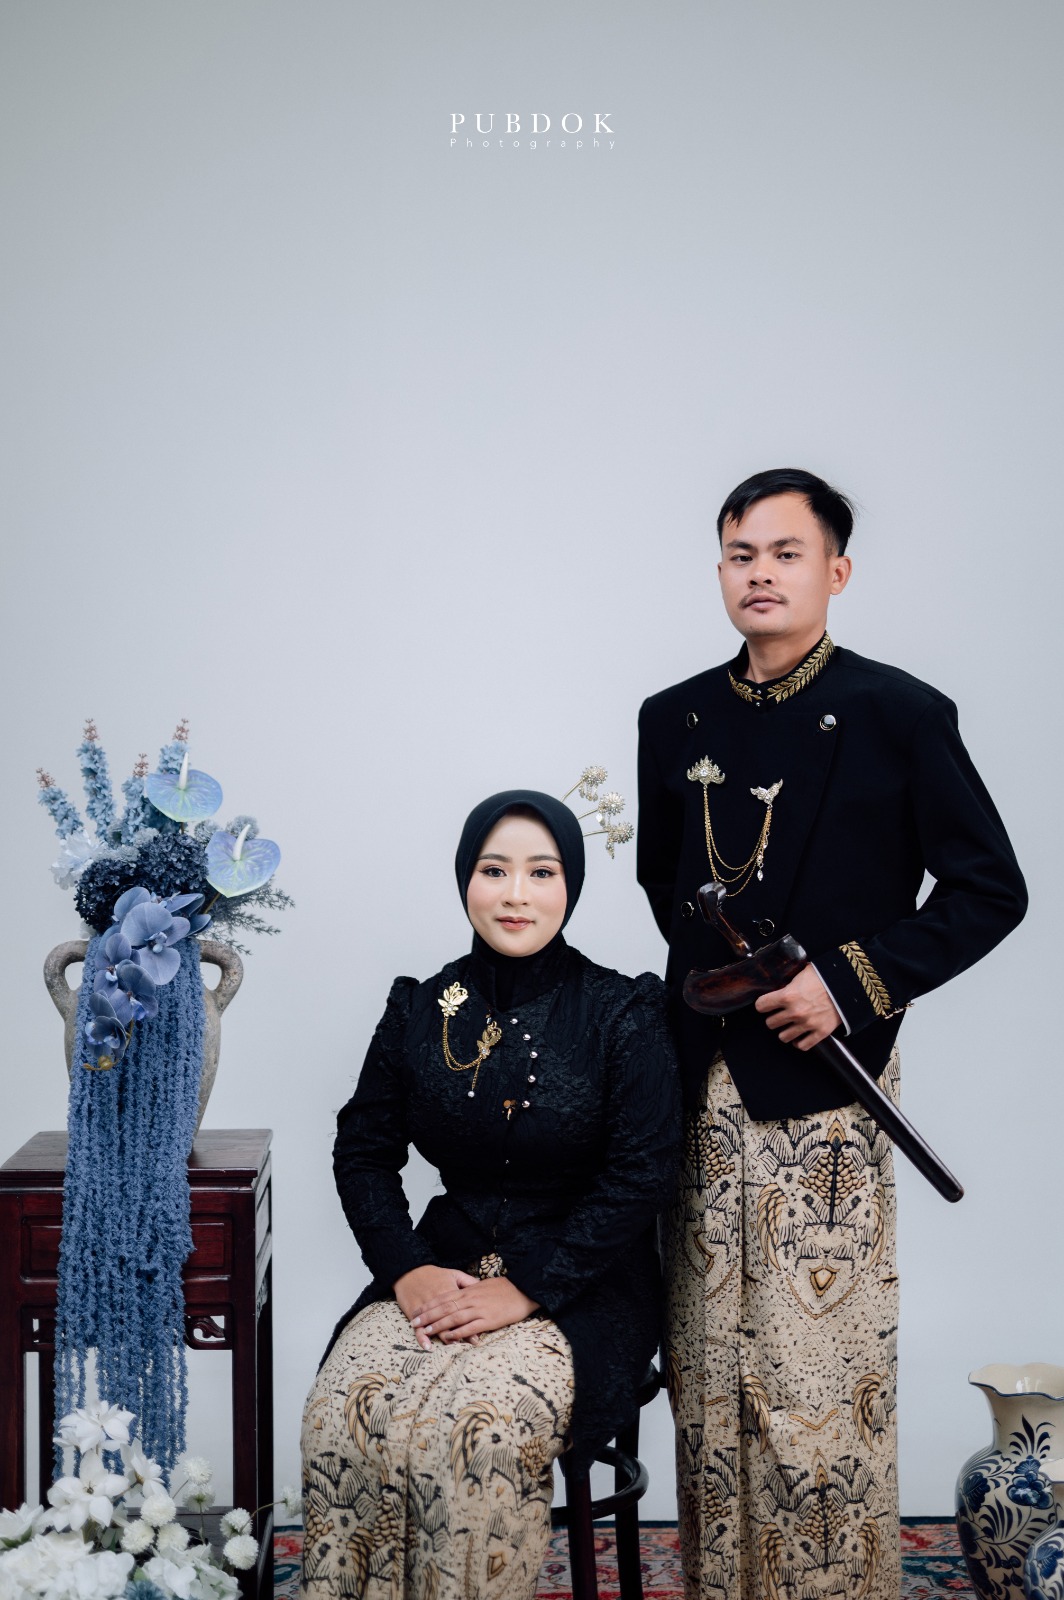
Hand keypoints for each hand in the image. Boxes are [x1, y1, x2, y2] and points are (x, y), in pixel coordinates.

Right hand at [394, 1266, 478, 1349]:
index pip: (461, 1310)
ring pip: (434, 1324)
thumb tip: (481, 1287)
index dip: (470, 1322)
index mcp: (449, 1292)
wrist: (410, 1270)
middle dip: (460, 1331)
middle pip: (449, 1319)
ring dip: (443, 1336)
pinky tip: (427, 1346)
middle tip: (471, 1342)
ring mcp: (424, 1308)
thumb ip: (468, 1282)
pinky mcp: (413, 1312)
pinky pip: (417, 1328)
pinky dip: (422, 1338)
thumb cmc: (434, 1274)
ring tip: (452, 1344)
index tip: (479, 1333)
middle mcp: (437, 1301)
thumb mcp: (453, 1274)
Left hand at [412, 1277, 539, 1341]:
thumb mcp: (483, 1286)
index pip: (444, 1297)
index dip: (429, 1304)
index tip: (417, 1310)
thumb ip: (470, 1290)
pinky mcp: (489, 1320)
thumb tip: (460, 1294)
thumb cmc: (504, 1288)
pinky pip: (470, 1327)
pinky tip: (449, 1337)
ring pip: (454, 1317)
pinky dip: (458, 1332)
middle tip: (414, 1322)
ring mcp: (479, 1309)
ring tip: (426, 1331)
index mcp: (469, 1291)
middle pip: (444, 1307)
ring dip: (439, 1324)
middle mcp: (471, 1299)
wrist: (524, 1289)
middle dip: (428, 1315)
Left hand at [754, 964, 841, 1050]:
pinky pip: (802, 1046)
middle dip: (774, 1018)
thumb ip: (790, 980)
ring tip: (789, 1026)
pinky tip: (799, 1036)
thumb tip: (782, 979)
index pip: (761, 1006)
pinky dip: (799, 1042)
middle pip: (770, 1023)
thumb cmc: (826, 976)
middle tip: (779, 1015)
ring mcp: (807, 1024)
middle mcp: (794, 1012)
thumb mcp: (803, 973)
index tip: (766, 1005)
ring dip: (785, 1031)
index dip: (763, 1005)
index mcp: (787, 995)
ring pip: (783, 1037)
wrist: (848, 985)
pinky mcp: (820, 1032)